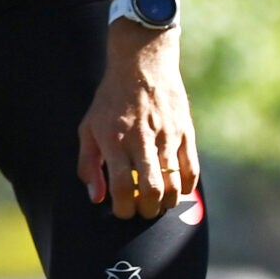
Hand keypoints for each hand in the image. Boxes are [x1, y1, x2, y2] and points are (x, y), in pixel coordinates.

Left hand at [77, 33, 198, 219]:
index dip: (122, 207)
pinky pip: (192, 170)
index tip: (122, 211)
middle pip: (150, 189)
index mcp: (114, 140)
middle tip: (141, 211)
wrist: (142, 67)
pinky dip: (186, 187)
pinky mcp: (185, 133)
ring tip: (157, 203)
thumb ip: (88, 164)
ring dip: (166, 202)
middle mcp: (142, 140)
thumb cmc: (109, 102)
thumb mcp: (87, 128)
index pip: (121, 185)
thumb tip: (96, 198)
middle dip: (146, 210)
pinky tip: (177, 191)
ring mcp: (167, 136)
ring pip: (173, 183)